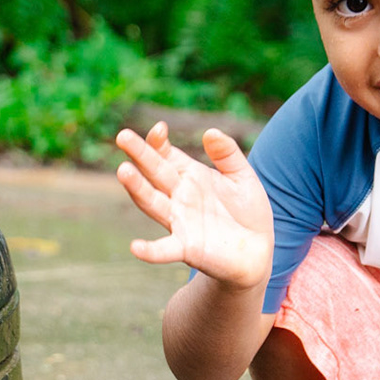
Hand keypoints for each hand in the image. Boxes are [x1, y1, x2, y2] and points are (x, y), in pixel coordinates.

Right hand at [115, 123, 273, 292]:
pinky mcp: (186, 248)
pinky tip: (135, 247)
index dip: (159, 142)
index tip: (160, 128)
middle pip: (154, 173)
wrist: (258, 251)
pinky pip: (164, 250)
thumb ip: (228, 154)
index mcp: (190, 176)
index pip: (166, 155)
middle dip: (139, 154)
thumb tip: (210, 131)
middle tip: (122, 135)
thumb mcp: (242, 177)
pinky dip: (150, 251)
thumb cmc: (247, 212)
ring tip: (124, 171)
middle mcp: (178, 197)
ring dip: (137, 188)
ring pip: (152, 203)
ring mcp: (179, 222)